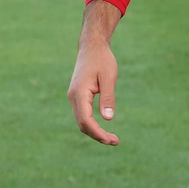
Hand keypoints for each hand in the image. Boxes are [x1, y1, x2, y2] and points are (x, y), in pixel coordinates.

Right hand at [67, 2, 121, 145]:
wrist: (92, 46)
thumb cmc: (102, 59)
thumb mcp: (109, 77)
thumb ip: (108, 97)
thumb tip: (108, 119)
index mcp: (79, 93)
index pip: (85, 120)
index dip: (97, 133)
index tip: (111, 140)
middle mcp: (73, 97)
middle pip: (82, 124)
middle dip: (97, 135)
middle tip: (115, 141)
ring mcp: (74, 97)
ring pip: (82, 121)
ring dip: (95, 131)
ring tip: (112, 138)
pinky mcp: (78, 96)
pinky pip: (83, 115)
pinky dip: (92, 124)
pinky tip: (103, 128)